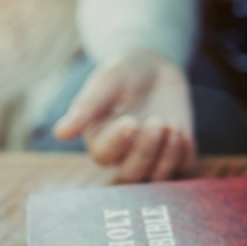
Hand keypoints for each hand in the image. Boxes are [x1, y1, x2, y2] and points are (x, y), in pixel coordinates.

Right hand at [52, 49, 196, 181]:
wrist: (155, 68)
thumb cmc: (124, 74)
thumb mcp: (107, 82)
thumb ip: (87, 106)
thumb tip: (60, 133)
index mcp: (99, 140)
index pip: (104, 155)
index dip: (118, 142)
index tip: (131, 120)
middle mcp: (123, 156)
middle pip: (131, 174)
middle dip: (146, 151)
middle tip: (158, 122)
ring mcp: (152, 158)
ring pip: (158, 177)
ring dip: (168, 155)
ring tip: (173, 125)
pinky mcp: (176, 155)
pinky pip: (184, 171)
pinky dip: (186, 157)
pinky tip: (184, 133)